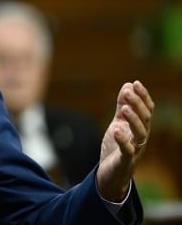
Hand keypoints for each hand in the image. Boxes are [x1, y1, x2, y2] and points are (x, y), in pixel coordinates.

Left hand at [96, 80, 153, 201]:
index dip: (143, 96)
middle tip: (127, 92)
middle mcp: (141, 138)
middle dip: (138, 104)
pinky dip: (123, 140)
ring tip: (125, 108)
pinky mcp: (126, 161)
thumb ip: (122, 108)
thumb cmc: (116, 148)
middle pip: (146, 119)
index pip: (147, 110)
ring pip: (141, 134)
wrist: (110, 175)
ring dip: (134, 120)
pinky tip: (116, 129)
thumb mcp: (118, 124)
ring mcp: (135, 150)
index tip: (135, 83)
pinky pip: (128, 151)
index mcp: (140, 128)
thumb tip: (127, 86)